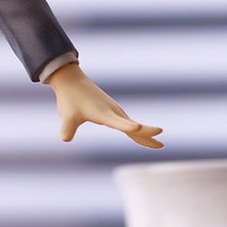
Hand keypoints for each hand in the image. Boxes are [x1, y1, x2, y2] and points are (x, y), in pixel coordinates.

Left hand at [44, 62, 163, 149]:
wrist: (72, 81)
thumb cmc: (70, 99)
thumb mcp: (67, 116)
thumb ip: (67, 128)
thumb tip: (64, 139)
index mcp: (104, 114)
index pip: (119, 123)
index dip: (128, 126)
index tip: (138, 127)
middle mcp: (113, 112)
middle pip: (133, 126)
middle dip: (147, 134)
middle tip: (161, 145)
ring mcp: (115, 112)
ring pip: (133, 126)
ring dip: (146, 134)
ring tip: (159, 145)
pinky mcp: (112, 112)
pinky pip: (128, 124)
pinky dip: (137, 131)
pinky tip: (139, 135)